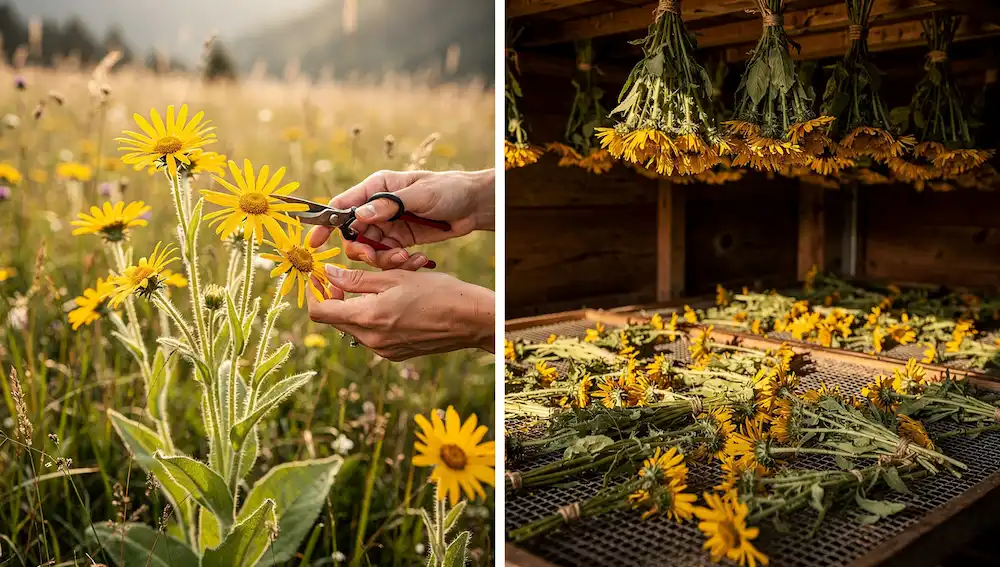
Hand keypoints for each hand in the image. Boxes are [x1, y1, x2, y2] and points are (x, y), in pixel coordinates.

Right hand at [308, 169, 494, 269]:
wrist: (473, 205)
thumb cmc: (447, 189)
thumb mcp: (419, 194)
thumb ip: (389, 205)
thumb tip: (359, 215)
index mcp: (376, 188)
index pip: (342, 205)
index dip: (326, 223)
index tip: (315, 243)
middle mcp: (377, 207)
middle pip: (353, 234)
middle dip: (362, 250)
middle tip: (376, 257)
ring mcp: (389, 226)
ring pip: (371, 251)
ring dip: (384, 259)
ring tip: (405, 258)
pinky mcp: (401, 241)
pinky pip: (389, 258)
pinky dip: (399, 263)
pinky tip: (417, 260)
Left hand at [308, 265, 493, 360]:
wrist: (470, 320)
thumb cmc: (437, 292)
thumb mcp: (395, 277)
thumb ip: (357, 279)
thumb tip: (329, 274)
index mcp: (367, 317)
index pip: (320, 312)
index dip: (314, 293)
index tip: (319, 279)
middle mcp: (371, 340)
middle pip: (336, 320)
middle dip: (336, 299)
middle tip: (348, 278)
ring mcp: (383, 350)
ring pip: (354, 328)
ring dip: (356, 309)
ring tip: (378, 289)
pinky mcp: (395, 355)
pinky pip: (372, 337)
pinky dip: (373, 320)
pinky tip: (394, 306)